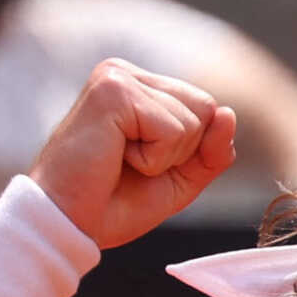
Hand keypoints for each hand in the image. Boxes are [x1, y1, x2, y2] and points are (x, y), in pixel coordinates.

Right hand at [30, 59, 239, 247]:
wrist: (68, 224)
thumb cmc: (112, 204)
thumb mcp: (177, 180)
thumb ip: (210, 152)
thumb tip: (228, 113)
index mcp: (139, 87)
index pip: (205, 108)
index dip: (191, 152)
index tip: (143, 166)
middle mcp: (127, 73)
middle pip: (206, 108)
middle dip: (181, 153)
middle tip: (132, 166)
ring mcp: (118, 77)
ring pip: (193, 120)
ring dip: (164, 158)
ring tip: (121, 161)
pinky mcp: (114, 90)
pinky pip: (172, 130)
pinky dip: (153, 159)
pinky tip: (116, 158)